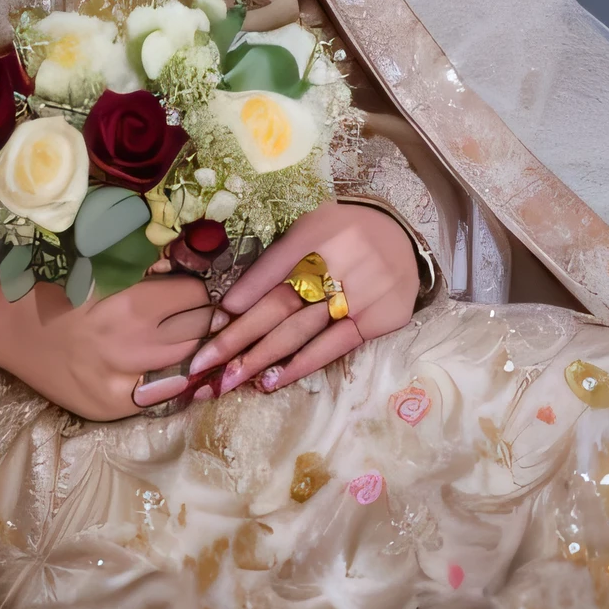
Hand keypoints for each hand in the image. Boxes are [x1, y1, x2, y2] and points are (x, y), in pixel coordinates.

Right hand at [0, 273, 219, 421]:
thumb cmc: (52, 285)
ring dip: (193, 345)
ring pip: (186, 362)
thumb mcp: (102, 268)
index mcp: (129, 303)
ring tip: (189, 332)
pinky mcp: (111, 406)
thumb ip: (145, 271)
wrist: (5, 325)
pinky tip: (169, 362)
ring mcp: (121, 382)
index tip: (199, 285)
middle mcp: (131, 345)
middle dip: (204, 316)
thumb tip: (192, 266)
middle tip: (203, 309)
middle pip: (198, 329)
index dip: (200, 287)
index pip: (194, 295)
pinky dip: (172, 376)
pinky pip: (161, 393)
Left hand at [173, 201, 419, 401]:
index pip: (272, 267)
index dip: (242, 296)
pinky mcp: (382, 319)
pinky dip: (303, 363)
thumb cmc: (342, 233)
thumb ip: (277, 260)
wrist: (402, 235)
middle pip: (282, 304)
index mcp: (316, 232)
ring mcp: (363, 292)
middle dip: (241, 336)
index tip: (213, 322)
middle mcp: (340, 260)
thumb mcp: (308, 229)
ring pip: (303, 330)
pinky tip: (276, 379)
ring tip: (233, 378)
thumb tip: (235, 302)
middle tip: (207, 363)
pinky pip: (336, 346)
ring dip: (265, 357)